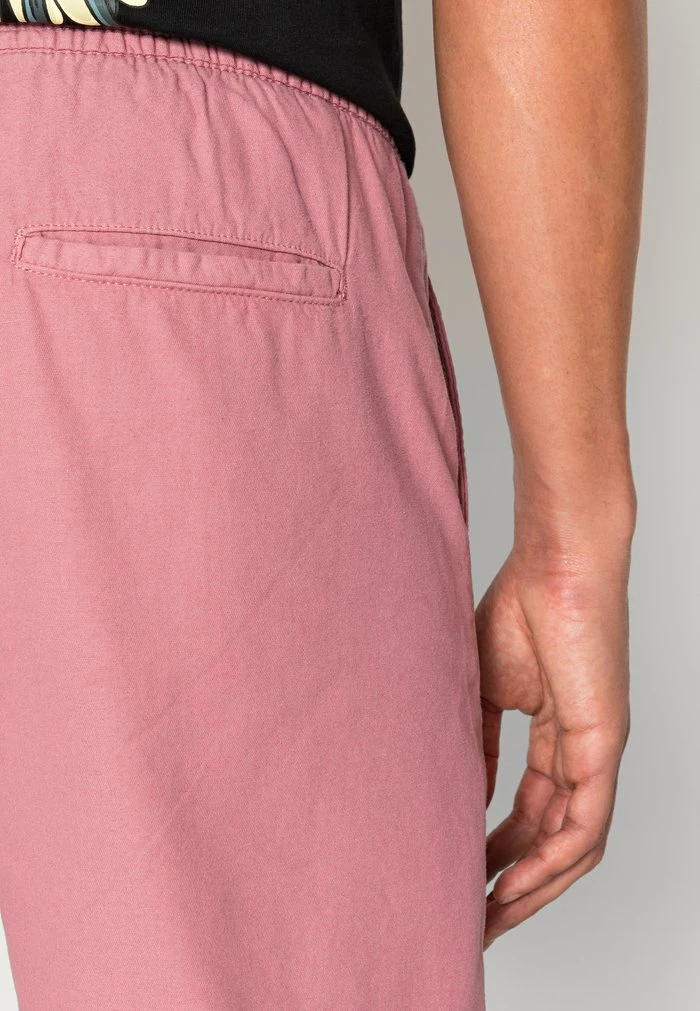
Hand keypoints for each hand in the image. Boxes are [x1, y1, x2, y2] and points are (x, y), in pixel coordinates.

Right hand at [476, 528, 631, 948]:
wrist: (554, 564)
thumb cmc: (521, 607)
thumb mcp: (485, 690)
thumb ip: (477, 744)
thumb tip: (462, 796)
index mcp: (555, 733)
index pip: (530, 809)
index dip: (499, 848)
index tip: (463, 873)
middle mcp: (581, 750)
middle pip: (553, 836)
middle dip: (516, 881)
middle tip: (475, 914)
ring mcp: (595, 751)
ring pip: (575, 843)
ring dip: (535, 886)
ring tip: (491, 914)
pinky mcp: (602, 745)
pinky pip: (586, 823)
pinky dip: (553, 861)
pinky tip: (518, 884)